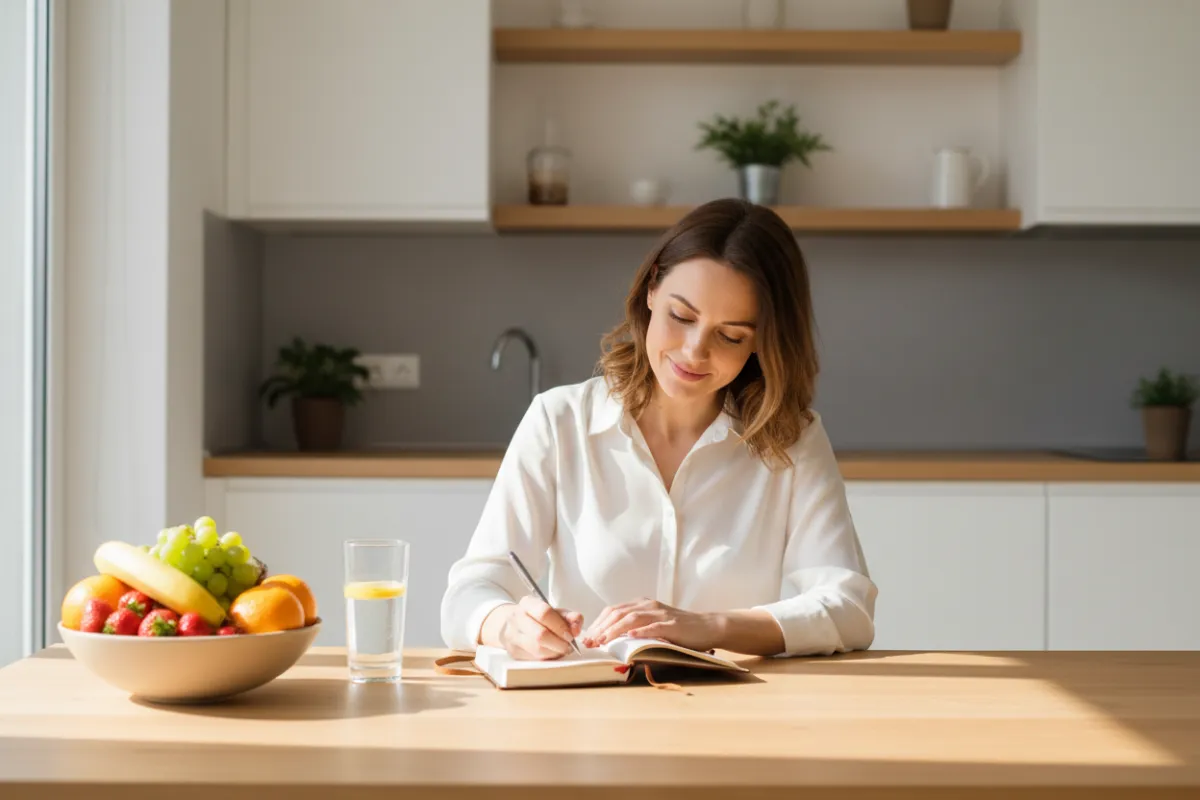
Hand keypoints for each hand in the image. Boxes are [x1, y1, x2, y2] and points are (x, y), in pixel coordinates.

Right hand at [480, 596, 582, 660]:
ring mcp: (512, 637)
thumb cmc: (536, 618)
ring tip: (562, 649)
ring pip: (538, 650)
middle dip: (559, 643)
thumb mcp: (554, 612)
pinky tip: (552, 652)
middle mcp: (516, 619)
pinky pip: (535, 659)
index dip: (561, 626)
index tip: (571, 635)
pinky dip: (548, 657)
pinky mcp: (513, 652)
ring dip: (555, 652)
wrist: (509, 624)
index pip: (545, 613)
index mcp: (527, 604)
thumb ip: (568, 617)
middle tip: (569, 645)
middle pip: (540, 635)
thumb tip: (576, 628)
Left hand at [582, 598, 720, 651]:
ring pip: (631, 618)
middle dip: (601, 628)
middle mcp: (648, 606)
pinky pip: (653, 627)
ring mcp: (660, 614)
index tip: (587, 637)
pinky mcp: (672, 624)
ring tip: (602, 641)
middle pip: (618, 613)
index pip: (613, 611)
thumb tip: (611, 641)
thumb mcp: (653, 625)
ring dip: (614, 630)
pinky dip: (641, 631)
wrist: (707, 626)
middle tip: (589, 642)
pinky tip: (630, 636)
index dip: (598, 623)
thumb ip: (635, 628)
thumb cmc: (679, 630)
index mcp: (641, 605)